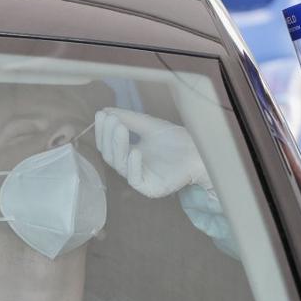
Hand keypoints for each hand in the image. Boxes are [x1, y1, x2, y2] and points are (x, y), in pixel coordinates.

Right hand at [94, 108, 210, 197]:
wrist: (198, 151)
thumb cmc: (176, 140)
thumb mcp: (148, 125)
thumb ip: (128, 119)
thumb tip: (104, 111)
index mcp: (129, 155)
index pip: (109, 145)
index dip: (104, 131)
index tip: (101, 114)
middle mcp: (132, 168)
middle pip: (111, 155)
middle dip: (109, 137)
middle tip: (111, 120)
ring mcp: (141, 179)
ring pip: (120, 166)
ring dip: (118, 146)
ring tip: (120, 128)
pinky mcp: (150, 189)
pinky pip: (135, 179)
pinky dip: (133, 166)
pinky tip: (134, 151)